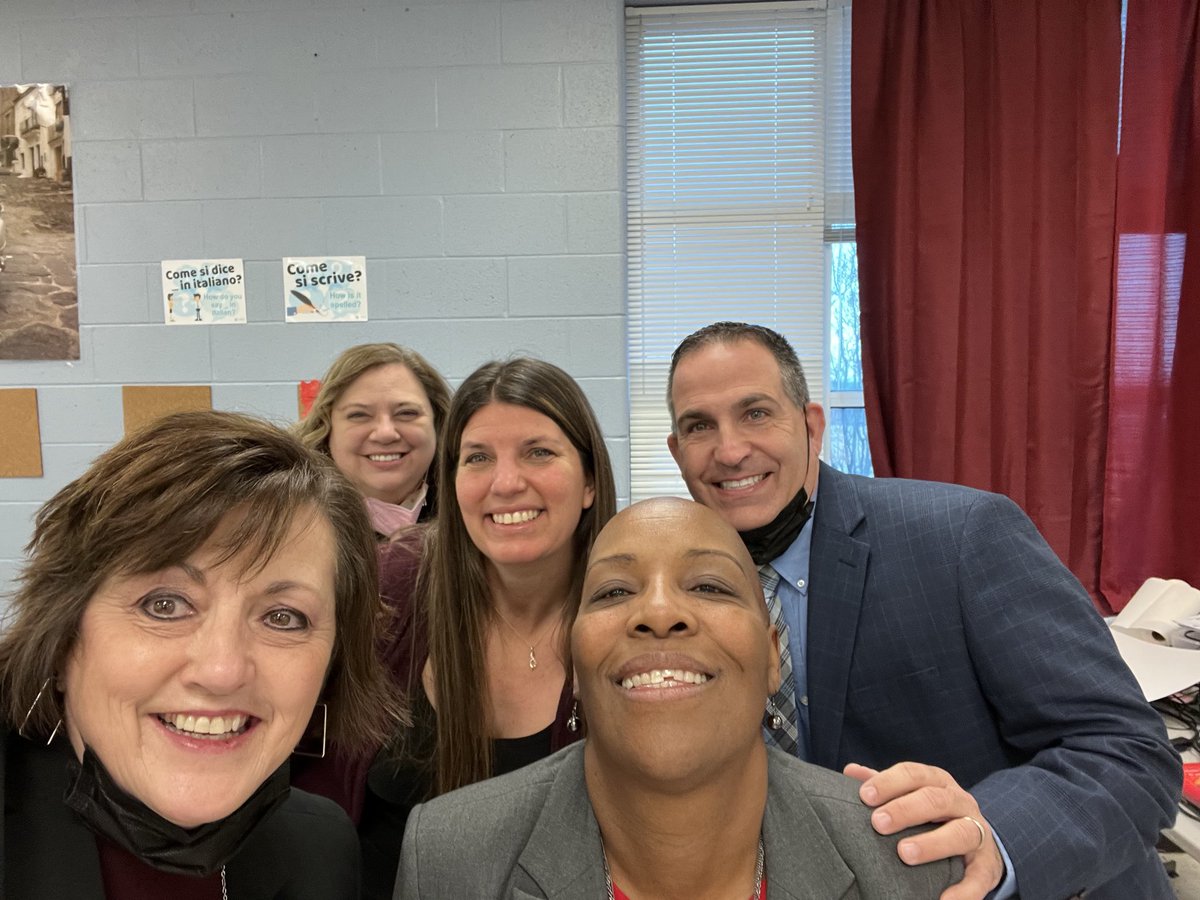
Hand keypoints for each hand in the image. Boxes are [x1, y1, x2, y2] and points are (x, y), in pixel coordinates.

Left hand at [844, 761, 1003, 899]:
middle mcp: (960, 803)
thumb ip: (885, 784)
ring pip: (960, 833)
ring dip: (932, 843)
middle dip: (905, 810)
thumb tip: (851, 771)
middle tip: (878, 823)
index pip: (914, 774)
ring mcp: (977, 833)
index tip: (865, 796)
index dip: (889, 783)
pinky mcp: (987, 866)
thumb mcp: (912, 793)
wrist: (979, 840)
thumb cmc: (933, 814)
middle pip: (935, 800)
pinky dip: (963, 891)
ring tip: (904, 853)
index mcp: (938, 782)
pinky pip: (978, 877)